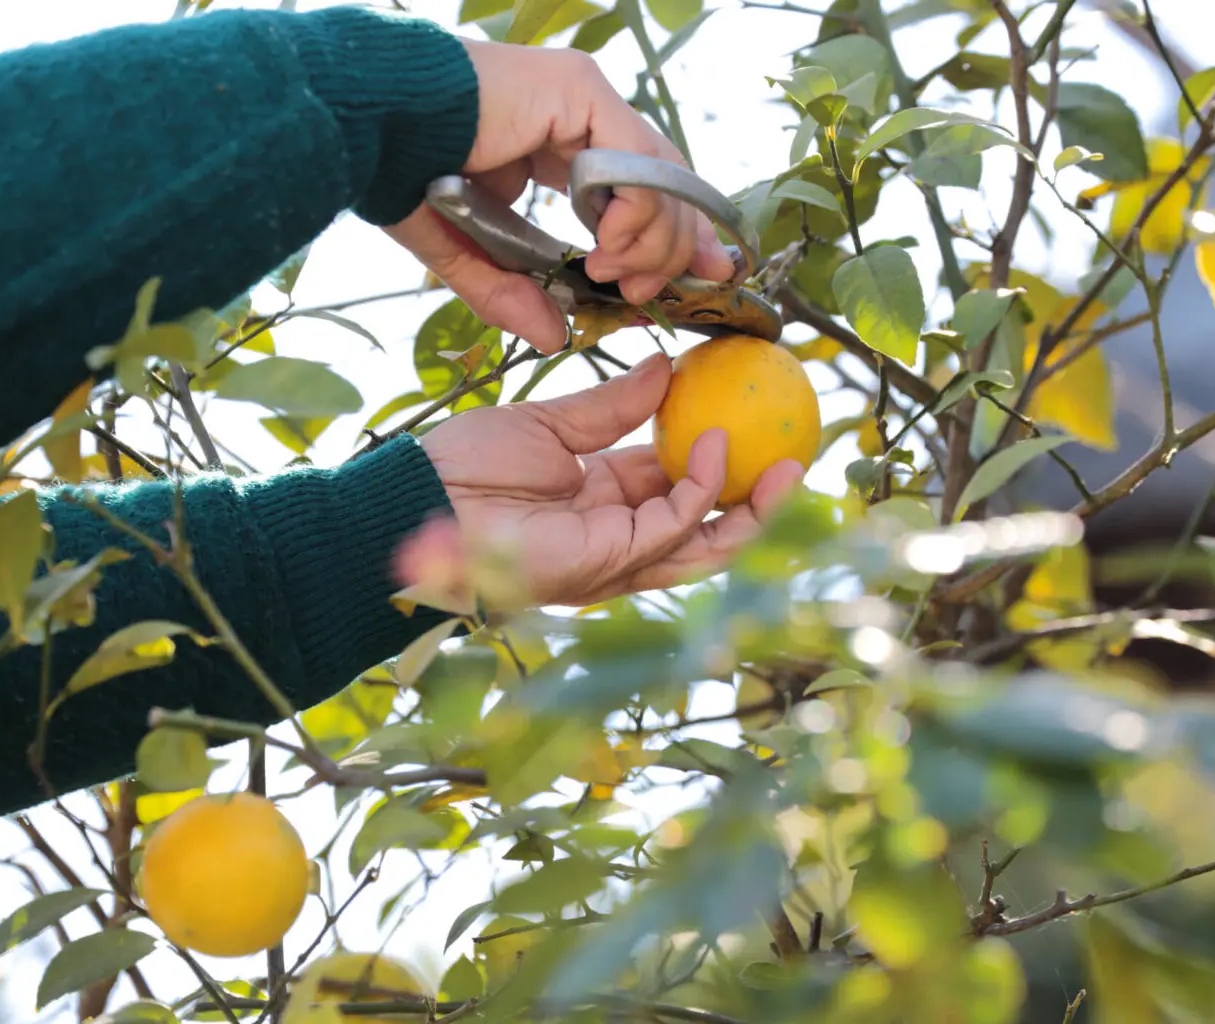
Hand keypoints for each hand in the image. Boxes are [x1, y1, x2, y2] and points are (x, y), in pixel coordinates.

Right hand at [383, 41, 735, 353]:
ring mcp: (585, 96)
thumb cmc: (398, 171)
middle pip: (665, 182)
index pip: (641, 187)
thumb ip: (510, 291)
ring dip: (652, 240)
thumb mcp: (466, 250)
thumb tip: (552, 338)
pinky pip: (637, 161)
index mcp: (558, 137)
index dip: (669, 238)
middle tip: (656, 295)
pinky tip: (607, 247)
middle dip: (676, 246)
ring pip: (662, 176)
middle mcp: (581, 112)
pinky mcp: (580, 89)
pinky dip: (637, 213)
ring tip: (613, 276)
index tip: (682, 287)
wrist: (366, 124)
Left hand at [391, 354, 804, 610]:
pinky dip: (700, 488)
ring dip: (750, 507)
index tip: (753, 420)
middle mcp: (618, 533)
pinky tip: (714, 443)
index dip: (719, 458)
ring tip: (789, 462)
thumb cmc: (467, 465)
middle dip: (756, 500)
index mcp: (604, 499)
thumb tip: (667, 367)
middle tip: (796, 454)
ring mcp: (617, 554)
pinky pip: (672, 526)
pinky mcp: (610, 561)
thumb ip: (610, 404)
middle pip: (706, 525)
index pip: (677, 484)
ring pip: (704, 542)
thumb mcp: (551, 423)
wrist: (419, 499)